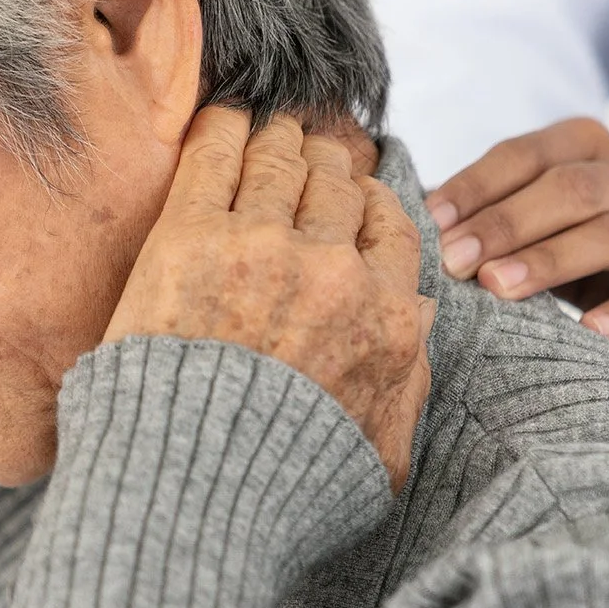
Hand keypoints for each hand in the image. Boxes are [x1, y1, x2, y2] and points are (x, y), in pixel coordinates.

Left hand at [105, 108, 435, 490]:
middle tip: (307, 150)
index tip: (349, 197)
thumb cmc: (282, 489)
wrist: (191, 493)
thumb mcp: (379, 454)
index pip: (388, 228)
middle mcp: (334, 272)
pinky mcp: (191, 237)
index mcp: (387, 319)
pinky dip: (224, 127)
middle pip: (336, 187)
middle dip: (325, 164)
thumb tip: (417, 331)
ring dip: (280, 137)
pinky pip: (216, 156)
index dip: (367, 204)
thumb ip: (406, 383)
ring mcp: (262, 247)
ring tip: (270, 125)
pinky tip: (223, 114)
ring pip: (283, 162)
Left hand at [426, 118, 608, 367]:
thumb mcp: (531, 210)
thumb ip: (481, 206)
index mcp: (585, 145)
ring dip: (547, 261)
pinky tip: (588, 329)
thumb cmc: (567, 240)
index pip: (524, 155)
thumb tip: (401, 213)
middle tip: (453, 260)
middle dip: (504, 225)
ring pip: (607, 236)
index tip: (430, 219)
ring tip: (498, 287)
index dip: (476, 185)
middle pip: (567, 191)